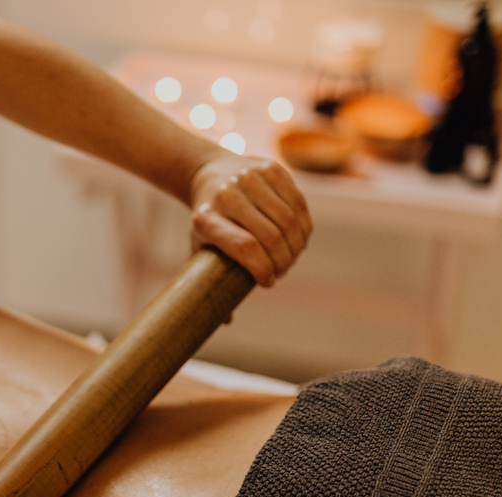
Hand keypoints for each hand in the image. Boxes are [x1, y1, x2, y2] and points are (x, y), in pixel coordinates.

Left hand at [188, 153, 311, 288]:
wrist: (209, 172)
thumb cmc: (207, 222)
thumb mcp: (198, 249)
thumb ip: (207, 285)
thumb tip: (226, 322)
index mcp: (206, 219)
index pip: (244, 248)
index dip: (263, 269)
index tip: (267, 281)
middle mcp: (228, 195)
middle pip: (271, 237)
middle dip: (283, 261)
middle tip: (281, 272)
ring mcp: (250, 179)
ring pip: (289, 221)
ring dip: (295, 247)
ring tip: (289, 258)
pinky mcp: (272, 169)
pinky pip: (299, 204)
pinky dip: (303, 227)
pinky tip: (298, 240)